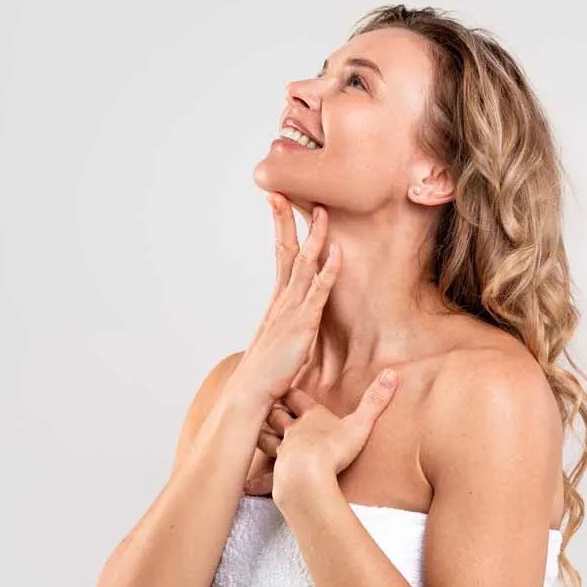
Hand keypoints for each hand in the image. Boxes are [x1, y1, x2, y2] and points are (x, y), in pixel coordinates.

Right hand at [224, 193, 341, 411]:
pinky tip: (337, 252)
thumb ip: (284, 331)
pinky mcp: (303, 324)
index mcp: (276, 302)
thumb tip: (288, 327)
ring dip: (315, 237)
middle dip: (286, 220)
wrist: (249, 395)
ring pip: (304, 264)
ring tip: (321, 211)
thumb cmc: (263, 376)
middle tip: (283, 191)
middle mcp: (282, 300)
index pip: (279, 256)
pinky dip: (328, 269)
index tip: (278, 203)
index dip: (280, 229)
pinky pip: (318, 291)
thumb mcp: (276, 346)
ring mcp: (291, 310)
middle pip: (285, 250)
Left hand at [243, 369, 400, 499]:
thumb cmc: (333, 449)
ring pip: (265, 439)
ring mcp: (282, 453)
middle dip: (271, 409)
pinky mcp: (277, 474)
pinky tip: (247, 484)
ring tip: (256, 432)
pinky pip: (265, 476)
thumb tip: (393, 373)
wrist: (306, 477)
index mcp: (310, 417)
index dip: (291, 390)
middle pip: (276, 415)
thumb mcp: (360, 423)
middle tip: (266, 403)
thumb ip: (376, 400)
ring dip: (261, 435)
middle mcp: (292, 432)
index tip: (284, 381)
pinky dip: (256, 479)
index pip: (296, 398)